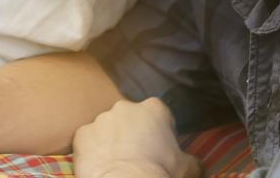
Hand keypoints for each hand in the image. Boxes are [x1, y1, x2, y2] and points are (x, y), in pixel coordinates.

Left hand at [72, 99, 199, 177]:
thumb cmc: (159, 172)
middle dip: (133, 133)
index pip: (159, 114)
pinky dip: (93, 151)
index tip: (160, 146)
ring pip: (107, 128)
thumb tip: (197, 164)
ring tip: (118, 162)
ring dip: (111, 141)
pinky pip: (88, 140)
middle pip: (130, 118)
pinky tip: (102, 165)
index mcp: (153, 109)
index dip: (160, 131)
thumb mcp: (187, 167)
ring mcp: (101, 119)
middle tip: (138, 155)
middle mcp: (125, 107)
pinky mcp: (82, 134)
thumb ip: (192, 159)